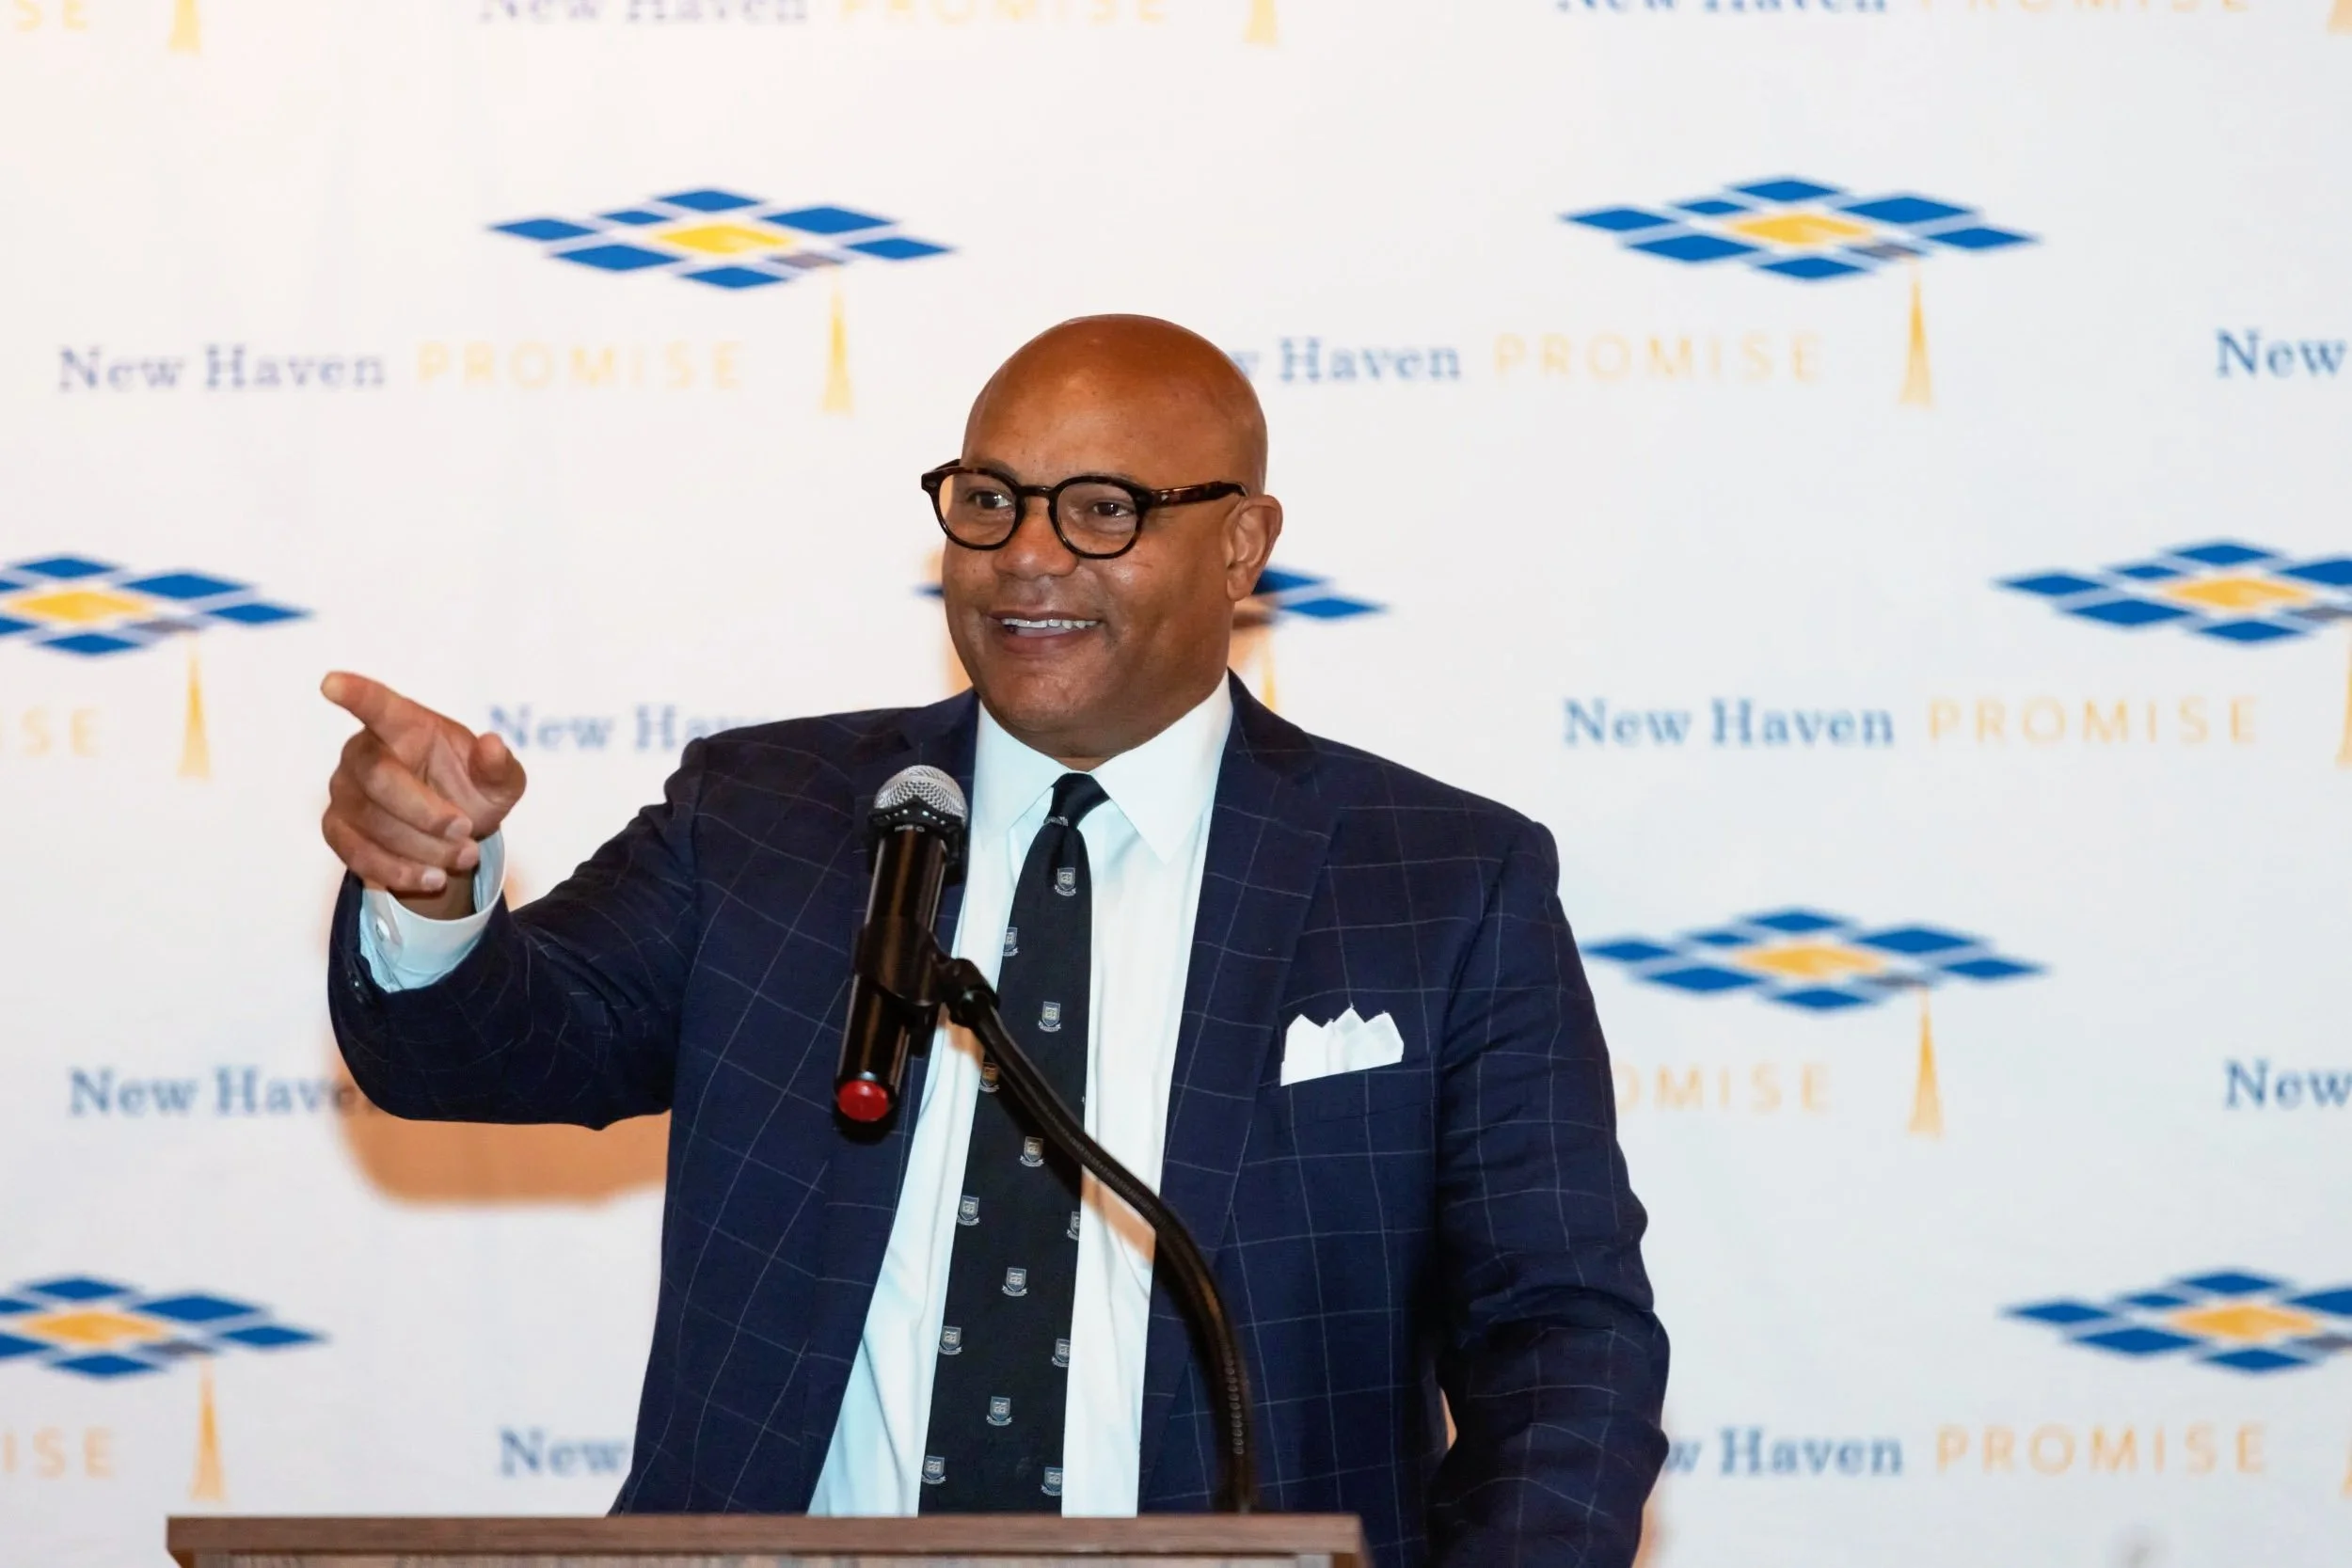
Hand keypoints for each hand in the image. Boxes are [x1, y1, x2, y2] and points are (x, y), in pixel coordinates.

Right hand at [320, 672, 526, 918]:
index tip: (330, 682)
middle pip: (379, 777)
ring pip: (372, 823)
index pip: (377, 705)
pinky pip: (358, 854)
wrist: (455, 835)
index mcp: (405, 725)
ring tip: (463, 856)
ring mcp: (344, 790)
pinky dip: (400, 871)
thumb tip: (493, 746)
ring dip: (423, 848)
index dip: (355, 693)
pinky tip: (432, 878)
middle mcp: (364, 751)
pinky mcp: (337, 828)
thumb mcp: (500, 782)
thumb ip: (499, 767)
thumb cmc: (472, 791)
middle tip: (466, 830)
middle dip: (426, 812)